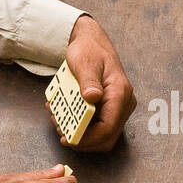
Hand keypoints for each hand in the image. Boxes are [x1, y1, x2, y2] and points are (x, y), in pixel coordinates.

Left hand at [60, 15, 135, 150]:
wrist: (92, 42)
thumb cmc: (89, 50)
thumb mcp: (85, 62)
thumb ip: (88, 81)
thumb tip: (92, 97)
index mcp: (120, 93)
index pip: (108, 127)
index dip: (88, 138)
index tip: (68, 138)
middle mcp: (123, 103)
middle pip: (106, 138)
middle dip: (83, 140)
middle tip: (61, 132)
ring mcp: (118, 108)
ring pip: (101, 136)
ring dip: (80, 135)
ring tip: (59, 121)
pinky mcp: (110, 110)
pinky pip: (96, 127)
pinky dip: (80, 127)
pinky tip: (64, 116)